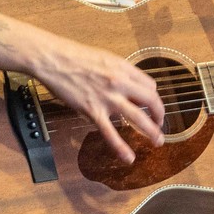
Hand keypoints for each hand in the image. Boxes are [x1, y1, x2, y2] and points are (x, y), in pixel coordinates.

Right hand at [35, 37, 165, 163]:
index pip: (149, 85)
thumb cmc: (73, 56)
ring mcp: (107, 98)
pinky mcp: (93, 110)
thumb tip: (124, 84)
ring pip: (138, 117)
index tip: (150, 104)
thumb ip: (116, 71)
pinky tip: (128, 157)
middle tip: (160, 124)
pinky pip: (110, 132)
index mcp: (123, 68)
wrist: (53, 59)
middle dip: (159, 115)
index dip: (152, 97)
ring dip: (151, 131)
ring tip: (158, 141)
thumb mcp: (103, 58)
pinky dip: (120, 147)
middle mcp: (120, 82)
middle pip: (151, 100)